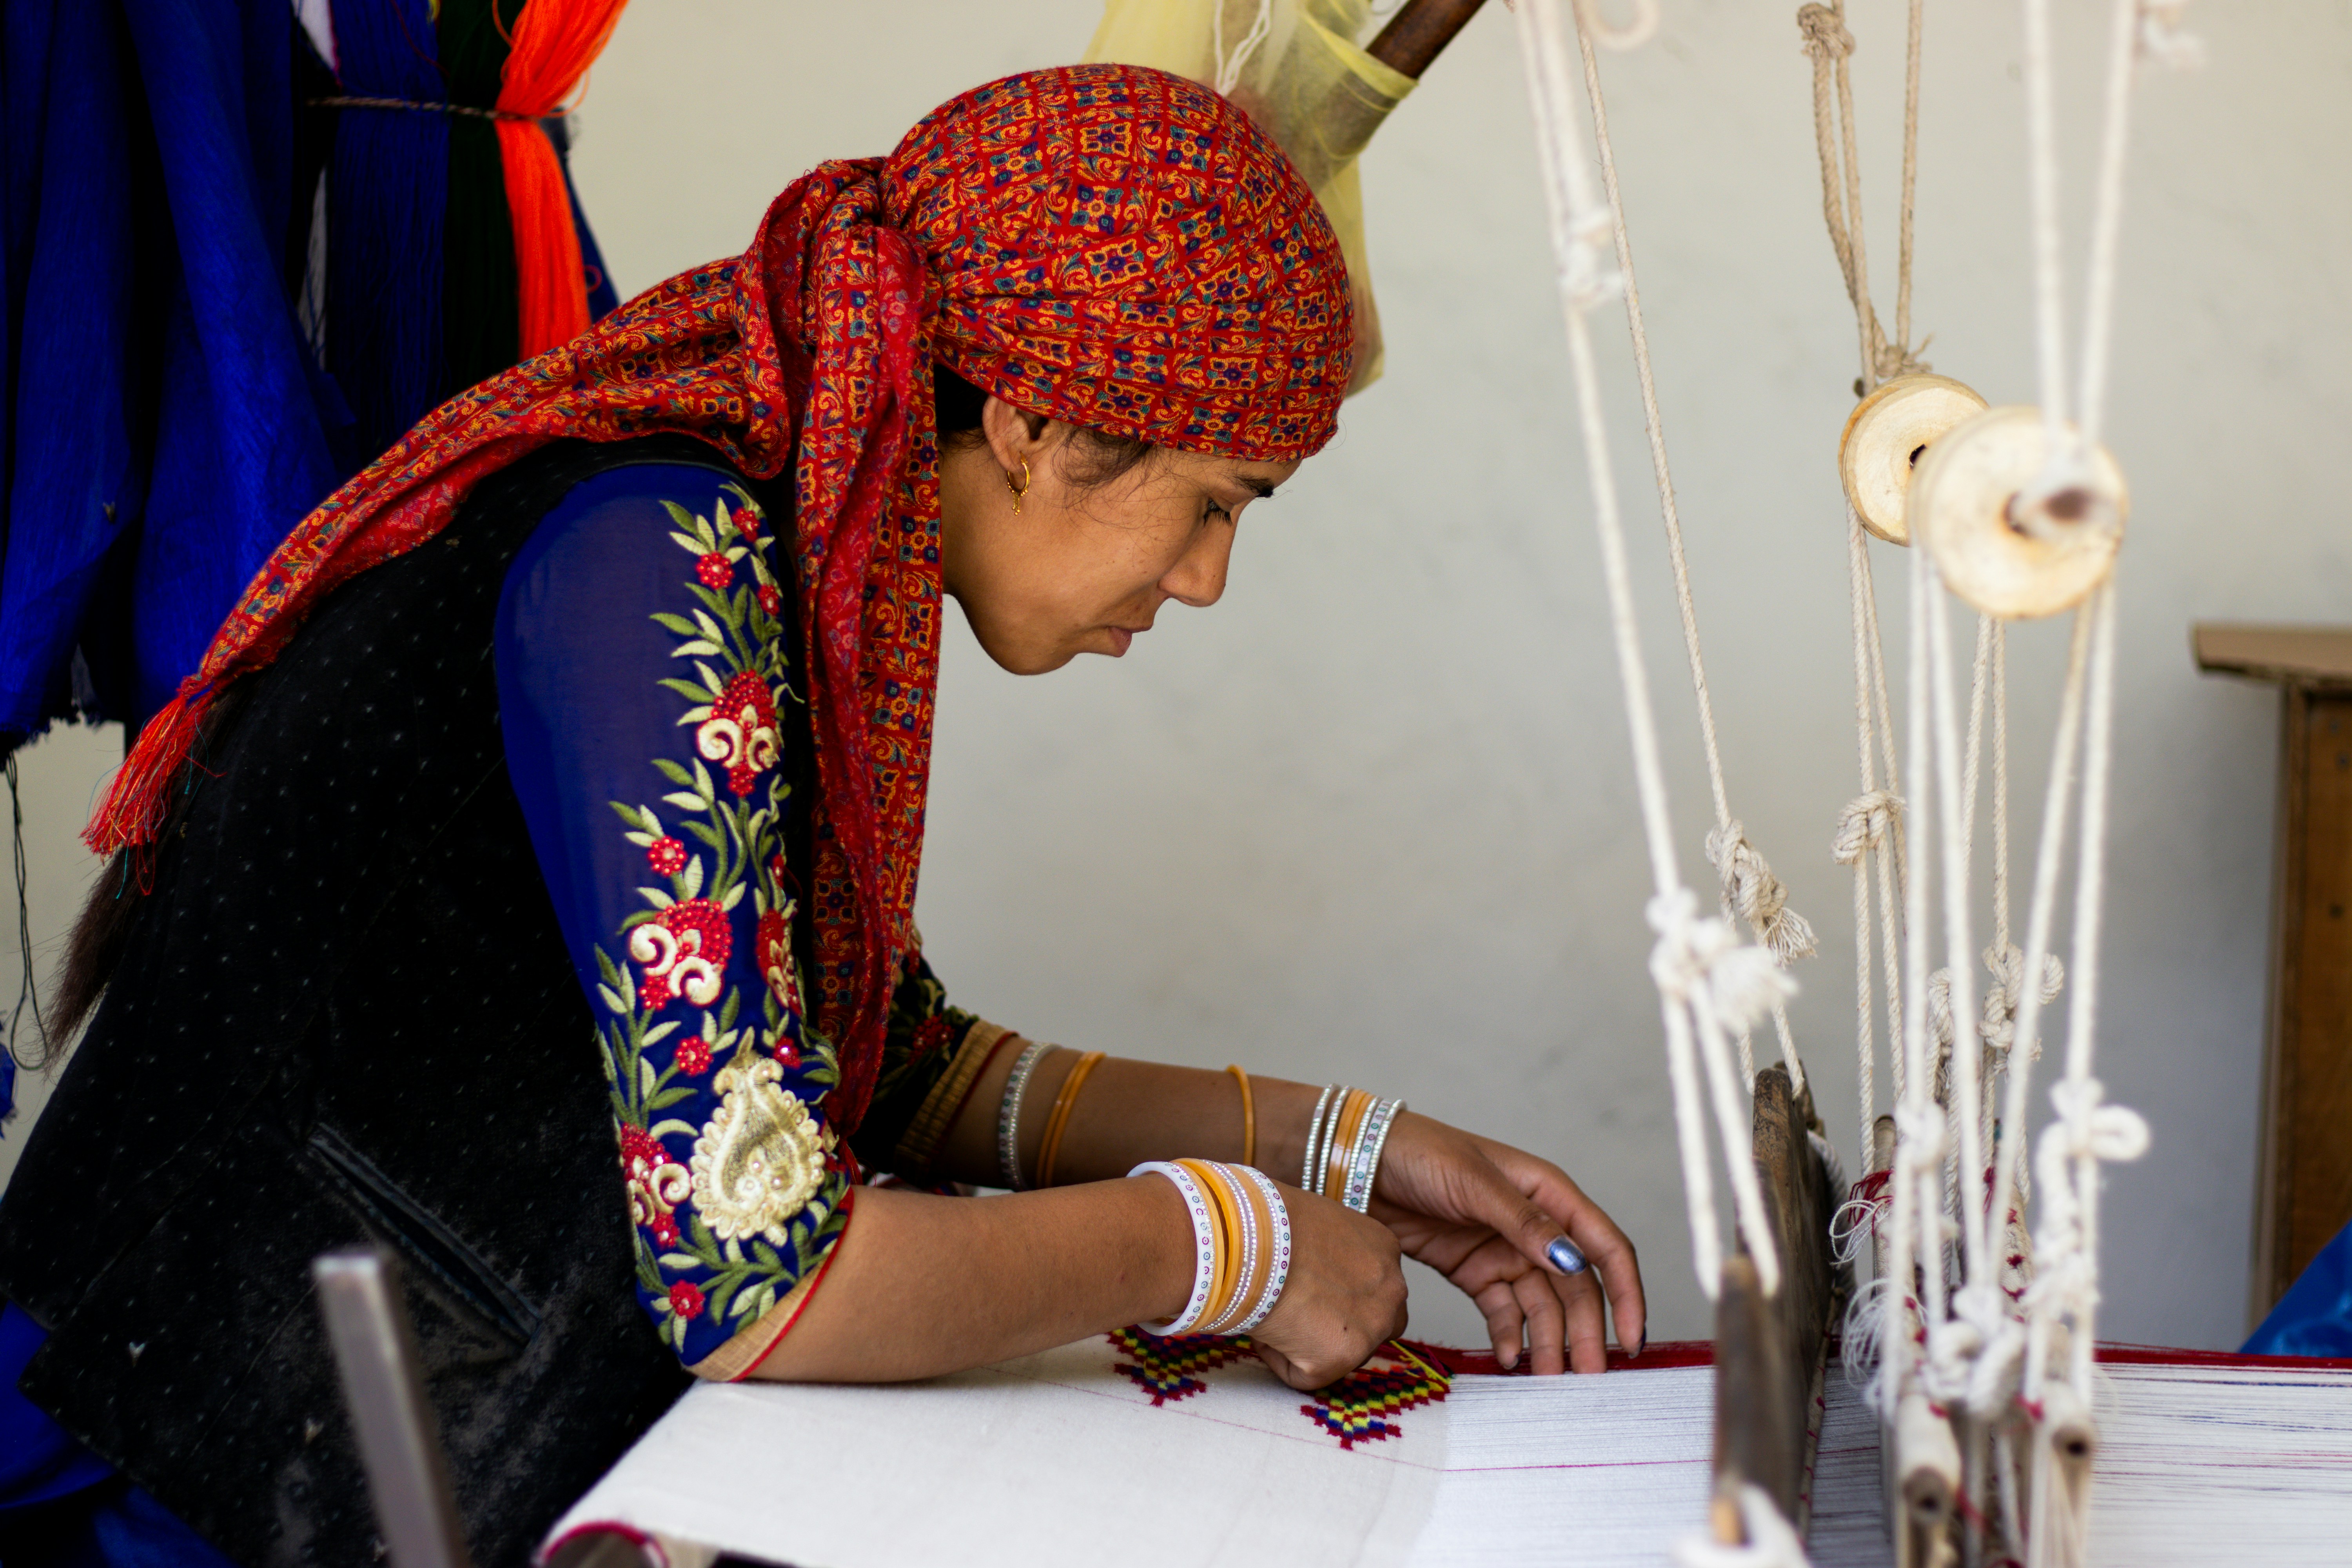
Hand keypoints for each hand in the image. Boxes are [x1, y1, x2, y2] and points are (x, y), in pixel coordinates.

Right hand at [1247, 1181, 1407, 1390]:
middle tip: (1299, 1312)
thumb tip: (1316, 1272)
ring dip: (1311, 1345)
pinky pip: (1305, 1375)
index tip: (1312, 1289)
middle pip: (1376, 1324)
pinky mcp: (1338, 1361)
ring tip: (1275, 1314)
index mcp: (1385, 1250)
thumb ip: (1335, 1252)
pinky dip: (1280, 1358)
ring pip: (1345, 1354)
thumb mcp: (1321, 1224)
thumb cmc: (1271, 1223)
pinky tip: (1264, 1327)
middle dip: (1343, 1326)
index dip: (1341, 1293)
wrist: (1249, 1241)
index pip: (1376, 1286)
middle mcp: (1391, 1291)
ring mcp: (1369, 1329)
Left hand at [1365, 1112, 1644, 1374]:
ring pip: (1541, 1305)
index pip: (1603, 1245)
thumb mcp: (1473, 1180)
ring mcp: (1504, 1250)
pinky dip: (1510, 1335)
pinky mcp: (1474, 1271)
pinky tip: (1509, 1357)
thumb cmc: (1419, 1153)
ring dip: (1547, 1341)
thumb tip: (1572, 1259)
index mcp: (1548, 1193)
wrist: (1358, 1161)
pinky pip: (1504, 1311)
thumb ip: (1524, 1221)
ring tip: (1545, 1378)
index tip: (1633, 1337)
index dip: (1626, 1292)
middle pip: (1575, 1286)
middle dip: (1585, 1330)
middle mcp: (1534, 1225)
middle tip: (1586, 1376)